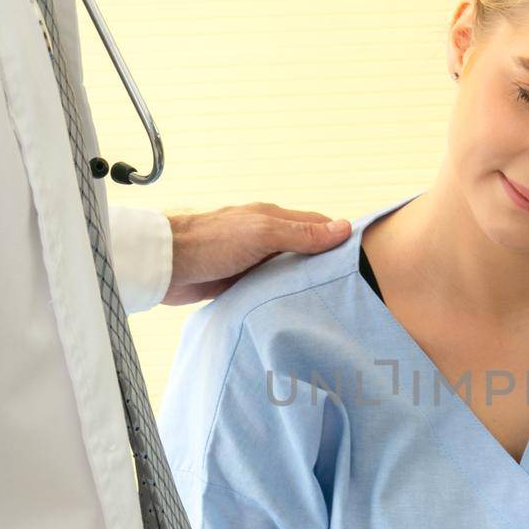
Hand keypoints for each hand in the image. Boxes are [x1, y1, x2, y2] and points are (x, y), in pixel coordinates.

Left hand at [162, 202, 351, 304]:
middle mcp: (265, 238)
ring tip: (328, 303)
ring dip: (304, 284)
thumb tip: (343, 228)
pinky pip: (270, 288)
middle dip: (326, 265)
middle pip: (305, 250)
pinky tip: (294, 310)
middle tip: (352, 288)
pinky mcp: (240, 282)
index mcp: (273, 219)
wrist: (165, 266)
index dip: (340, 239)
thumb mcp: (262, 234)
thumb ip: (301, 233)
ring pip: (288, 272)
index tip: (362, 257)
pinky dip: (283, 297)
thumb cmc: (210, 243)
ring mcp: (253, 260)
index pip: (318, 225)